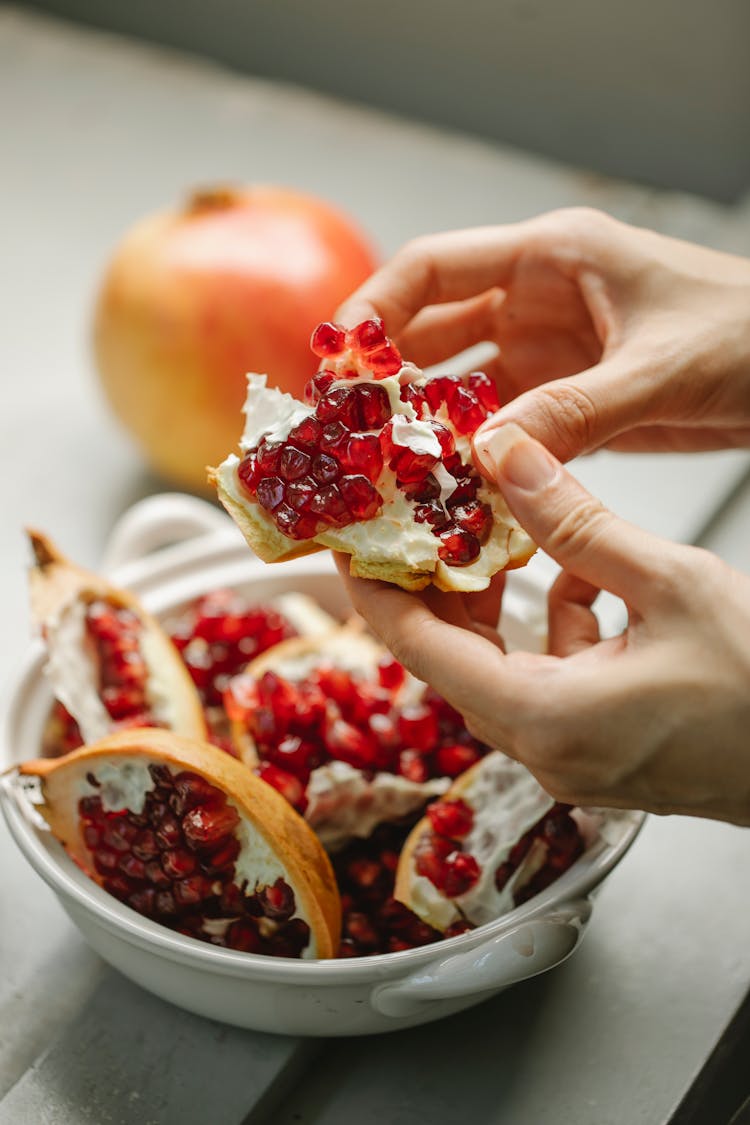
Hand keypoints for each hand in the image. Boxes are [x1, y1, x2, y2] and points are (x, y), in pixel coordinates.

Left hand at [335, 424, 749, 825]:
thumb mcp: (672, 585)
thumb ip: (578, 522)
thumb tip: (508, 457)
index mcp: (545, 719)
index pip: (417, 649)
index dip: (372, 588)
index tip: (348, 539)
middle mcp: (547, 750)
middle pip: (455, 657)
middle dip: (440, 583)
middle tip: (424, 517)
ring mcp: (576, 756)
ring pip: (505, 664)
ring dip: (505, 599)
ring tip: (505, 533)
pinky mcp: (606, 747)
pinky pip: (553, 676)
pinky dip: (560, 623)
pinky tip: (592, 578)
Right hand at [337, 208, 749, 460]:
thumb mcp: (662, 367)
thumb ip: (576, 410)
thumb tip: (487, 455)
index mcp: (552, 258)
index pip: (433, 270)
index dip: (373, 311)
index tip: (335, 365)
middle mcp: (538, 300)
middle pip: (432, 331)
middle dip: (385, 377)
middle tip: (343, 432)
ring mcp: (550, 352)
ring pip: (461, 386)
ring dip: (425, 423)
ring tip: (383, 469)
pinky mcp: (567, 399)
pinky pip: (502, 426)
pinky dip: (473, 454)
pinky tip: (448, 488)